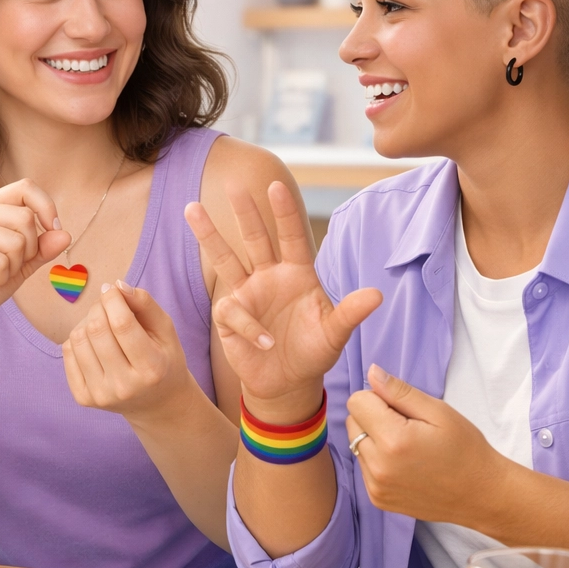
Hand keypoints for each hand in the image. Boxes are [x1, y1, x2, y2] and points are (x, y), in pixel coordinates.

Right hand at [0, 179, 70, 336]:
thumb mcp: (21, 264)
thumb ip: (42, 248)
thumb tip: (65, 234)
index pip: (26, 188)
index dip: (46, 208)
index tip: (52, 231)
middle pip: (25, 218)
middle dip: (28, 251)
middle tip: (6, 266)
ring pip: (15, 242)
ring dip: (11, 268)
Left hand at [63, 281, 191, 421]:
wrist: (157, 404)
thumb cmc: (163, 360)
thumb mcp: (166, 330)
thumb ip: (145, 303)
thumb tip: (117, 286)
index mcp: (151, 368)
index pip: (121, 324)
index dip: (113, 299)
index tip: (113, 290)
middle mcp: (124, 386)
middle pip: (96, 330)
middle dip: (99, 307)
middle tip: (108, 305)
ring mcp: (100, 395)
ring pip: (77, 339)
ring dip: (87, 322)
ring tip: (103, 324)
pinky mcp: (83, 398)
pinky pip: (67, 352)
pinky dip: (78, 339)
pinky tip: (95, 343)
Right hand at [185, 182, 381, 416]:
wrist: (288, 383)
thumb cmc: (313, 352)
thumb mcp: (334, 334)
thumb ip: (350, 313)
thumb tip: (377, 295)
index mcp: (296, 273)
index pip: (290, 237)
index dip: (283, 213)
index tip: (275, 187)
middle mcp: (268, 277)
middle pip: (254, 239)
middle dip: (245, 213)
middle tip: (233, 184)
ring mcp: (246, 294)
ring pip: (225, 258)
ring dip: (209, 235)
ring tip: (191, 208)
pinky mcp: (230, 318)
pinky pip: (234, 312)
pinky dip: (249, 326)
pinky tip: (265, 341)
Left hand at [346, 364, 501, 523]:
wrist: (482, 496)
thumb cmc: (465, 449)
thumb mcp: (438, 412)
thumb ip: (399, 391)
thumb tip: (372, 372)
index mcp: (393, 440)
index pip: (357, 401)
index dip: (378, 398)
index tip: (402, 409)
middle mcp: (378, 466)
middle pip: (353, 422)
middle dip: (373, 417)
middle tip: (407, 428)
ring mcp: (376, 486)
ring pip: (356, 444)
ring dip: (374, 439)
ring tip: (407, 447)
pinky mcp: (377, 499)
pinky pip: (363, 466)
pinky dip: (377, 460)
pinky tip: (404, 464)